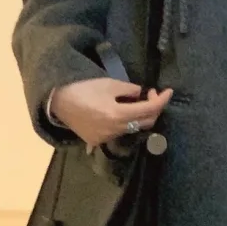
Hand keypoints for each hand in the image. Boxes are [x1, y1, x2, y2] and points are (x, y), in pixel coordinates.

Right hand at [48, 77, 172, 149]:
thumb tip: (141, 94)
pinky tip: (121, 112)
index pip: (149, 110)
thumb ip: (129, 90)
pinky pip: (118, 133)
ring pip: (132, 129)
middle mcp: (115, 130)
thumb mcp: (109, 84)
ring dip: (138, 116)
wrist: (57, 101)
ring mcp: (106, 138)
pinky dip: (125, 122)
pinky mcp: (98, 141)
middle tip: (150, 94)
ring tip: (134, 101)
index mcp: (118, 115)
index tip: (168, 91)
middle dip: (153, 109)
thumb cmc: (82, 88)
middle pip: (145, 123)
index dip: (162, 100)